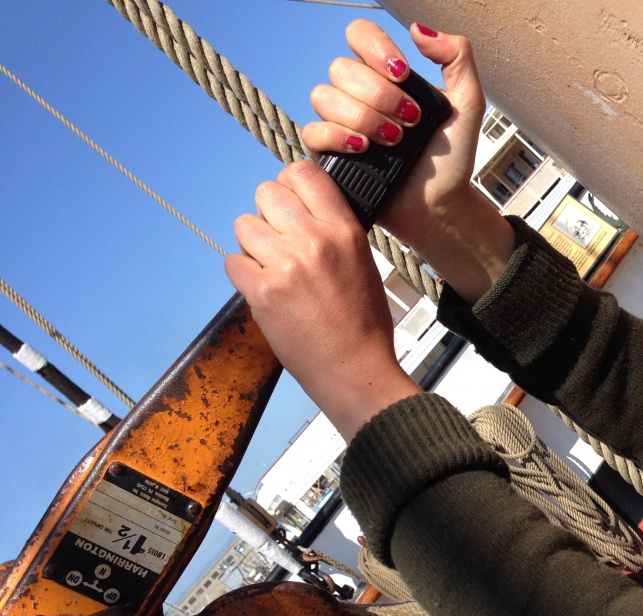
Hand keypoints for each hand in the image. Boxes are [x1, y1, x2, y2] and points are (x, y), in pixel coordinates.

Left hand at [225, 160, 418, 439]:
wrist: (356, 370)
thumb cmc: (364, 323)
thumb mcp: (362, 262)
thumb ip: (332, 230)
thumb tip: (299, 210)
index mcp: (344, 230)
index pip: (302, 172)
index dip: (290, 186)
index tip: (291, 205)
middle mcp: (315, 240)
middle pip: (266, 193)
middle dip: (268, 216)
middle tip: (281, 243)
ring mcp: (286, 265)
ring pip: (244, 225)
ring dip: (253, 245)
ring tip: (273, 270)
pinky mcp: (262, 292)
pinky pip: (233, 262)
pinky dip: (244, 276)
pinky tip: (265, 292)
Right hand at [303, 20, 514, 302]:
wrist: (441, 204)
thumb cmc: (451, 159)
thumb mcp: (468, 103)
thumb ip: (457, 56)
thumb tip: (418, 30)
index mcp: (385, 75)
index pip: (359, 36)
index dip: (376, 48)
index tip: (404, 74)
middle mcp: (358, 95)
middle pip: (342, 68)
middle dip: (380, 95)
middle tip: (410, 121)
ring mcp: (341, 123)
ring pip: (324, 96)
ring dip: (364, 117)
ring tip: (394, 141)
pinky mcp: (330, 154)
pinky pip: (312, 131)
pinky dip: (338, 136)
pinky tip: (365, 148)